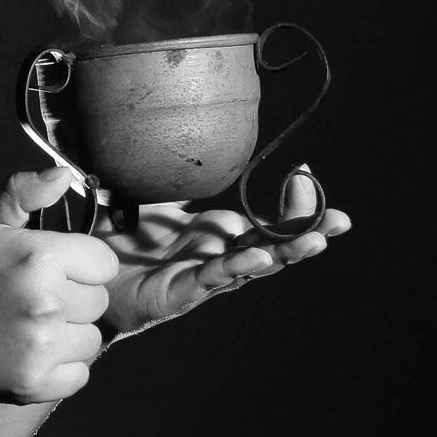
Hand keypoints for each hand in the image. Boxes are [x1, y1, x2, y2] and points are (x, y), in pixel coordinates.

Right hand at [0, 169, 117, 403]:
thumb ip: (24, 194)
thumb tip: (63, 174)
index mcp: (38, 257)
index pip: (103, 261)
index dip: (81, 263)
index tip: (55, 269)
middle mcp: (45, 301)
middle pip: (99, 300)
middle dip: (75, 298)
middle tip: (37, 298)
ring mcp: (41, 346)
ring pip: (92, 337)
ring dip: (70, 334)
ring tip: (33, 325)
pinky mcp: (36, 382)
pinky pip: (80, 373)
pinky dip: (62, 367)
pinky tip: (32, 352)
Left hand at [93, 166, 350, 340]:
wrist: (95, 282)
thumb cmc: (127, 244)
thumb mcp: (153, 200)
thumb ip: (172, 178)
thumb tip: (186, 145)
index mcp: (219, 233)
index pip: (268, 219)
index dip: (291, 203)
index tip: (309, 176)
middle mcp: (221, 254)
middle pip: (275, 243)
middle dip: (309, 231)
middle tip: (341, 219)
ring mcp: (206, 275)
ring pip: (255, 264)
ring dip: (285, 252)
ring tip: (313, 240)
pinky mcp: (183, 291)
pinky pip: (214, 278)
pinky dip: (237, 266)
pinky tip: (256, 256)